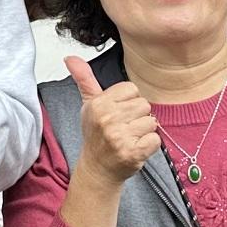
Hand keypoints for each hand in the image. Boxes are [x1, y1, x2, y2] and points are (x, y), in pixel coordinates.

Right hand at [64, 55, 161, 185]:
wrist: (97, 168)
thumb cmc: (96, 135)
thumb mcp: (88, 105)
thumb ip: (84, 79)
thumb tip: (70, 57)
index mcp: (98, 104)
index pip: (132, 89)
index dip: (128, 102)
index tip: (118, 114)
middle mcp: (107, 118)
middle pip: (144, 105)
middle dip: (137, 117)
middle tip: (123, 129)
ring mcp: (119, 137)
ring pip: (152, 122)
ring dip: (144, 132)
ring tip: (129, 139)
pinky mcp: (132, 152)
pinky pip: (156, 139)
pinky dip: (149, 146)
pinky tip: (135, 149)